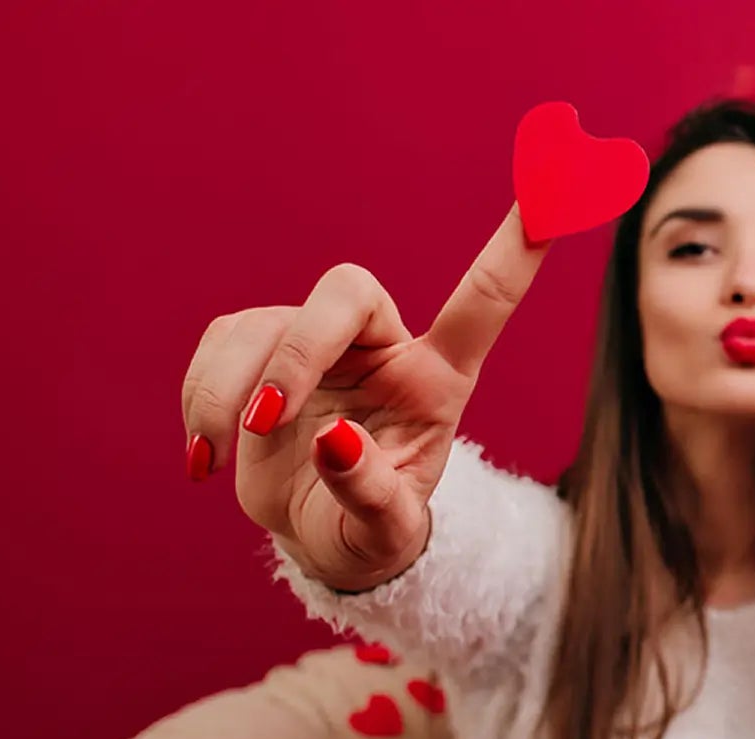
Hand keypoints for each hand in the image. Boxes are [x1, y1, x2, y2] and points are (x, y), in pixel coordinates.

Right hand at [180, 204, 546, 591]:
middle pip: (345, 293)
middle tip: (266, 419)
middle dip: (298, 352)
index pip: (483, 301)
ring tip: (216, 458)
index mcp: (437, 378)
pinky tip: (206, 449)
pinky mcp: (257, 346)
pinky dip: (201, 395)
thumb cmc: (366, 529)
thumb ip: (368, 492)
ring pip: (263, 324)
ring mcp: (316, 340)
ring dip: (228, 390)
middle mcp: (380, 344)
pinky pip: (218, 344)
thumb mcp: (380, 533)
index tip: (553, 190)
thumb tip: (334, 441)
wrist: (313, 529)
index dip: (516, 248)